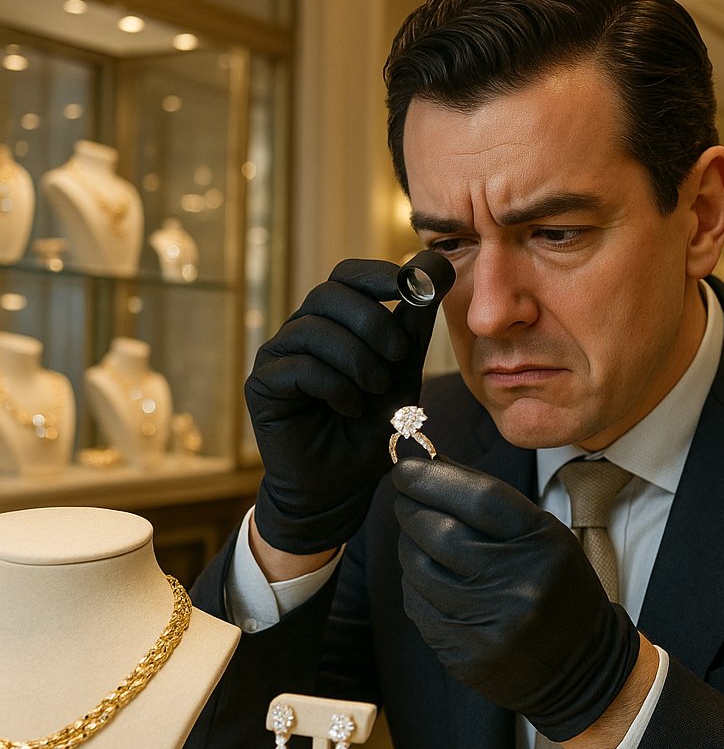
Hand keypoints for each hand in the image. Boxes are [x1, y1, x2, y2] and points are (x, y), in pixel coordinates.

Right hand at [246, 258, 443, 553]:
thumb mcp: (403, 369)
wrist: (343, 485)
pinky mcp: (263, 386)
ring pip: (313, 329)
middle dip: (373, 320)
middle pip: (329, 294)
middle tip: (399, 354)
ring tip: (375, 390)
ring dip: (357, 358)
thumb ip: (413, 322)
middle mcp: (302, 331)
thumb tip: (434, 264)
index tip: (410, 285)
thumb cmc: (371, 425)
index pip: (347, 275)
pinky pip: (298, 367)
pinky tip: (349, 407)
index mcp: (335, 321)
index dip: (377, 274)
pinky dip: (334, 385)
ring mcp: (278, 356)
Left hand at [392, 458, 640, 741]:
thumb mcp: (542, 534)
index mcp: (542, 544)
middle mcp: (516, 584)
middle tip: (406, 496)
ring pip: (418, 568)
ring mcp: (487, 623)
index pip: (478, 497)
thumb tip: (429, 465)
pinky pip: (417, 604)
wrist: (580, 666)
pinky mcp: (463, 652)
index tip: (406, 467)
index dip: (433, 477)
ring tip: (419, 536)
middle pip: (439, 531)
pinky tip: (429, 576)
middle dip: (412, 507)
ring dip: (409, 544)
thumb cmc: (556, 586)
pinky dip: (415, 582)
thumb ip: (488, 499)